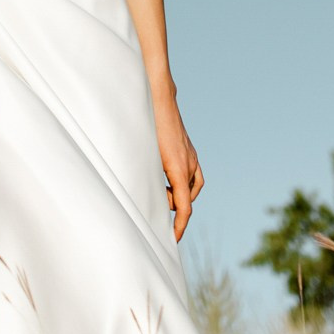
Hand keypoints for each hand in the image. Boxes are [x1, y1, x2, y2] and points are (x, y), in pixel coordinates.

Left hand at [152, 85, 203, 240]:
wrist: (158, 94)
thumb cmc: (146, 122)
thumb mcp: (142, 152)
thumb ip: (144, 175)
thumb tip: (140, 197)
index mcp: (178, 168)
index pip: (184, 207)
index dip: (180, 226)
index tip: (173, 240)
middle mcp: (189, 163)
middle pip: (188, 198)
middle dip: (175, 208)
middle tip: (157, 208)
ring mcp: (191, 154)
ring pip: (193, 186)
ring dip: (180, 195)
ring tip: (163, 193)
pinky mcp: (188, 147)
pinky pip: (193, 173)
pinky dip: (184, 182)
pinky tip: (167, 177)